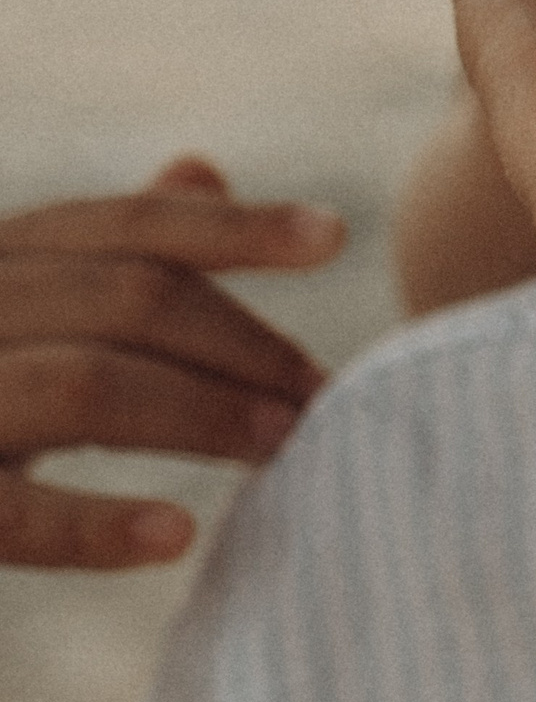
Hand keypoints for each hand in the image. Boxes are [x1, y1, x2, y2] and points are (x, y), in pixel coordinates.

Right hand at [0, 158, 338, 566]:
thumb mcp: (13, 301)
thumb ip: (100, 254)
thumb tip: (201, 168)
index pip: (125, 227)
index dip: (234, 229)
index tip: (336, 236)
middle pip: (127, 298)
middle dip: (242, 342)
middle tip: (320, 395)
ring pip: (83, 384)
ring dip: (201, 414)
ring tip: (283, 447)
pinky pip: (8, 515)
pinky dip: (94, 525)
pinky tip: (178, 533)